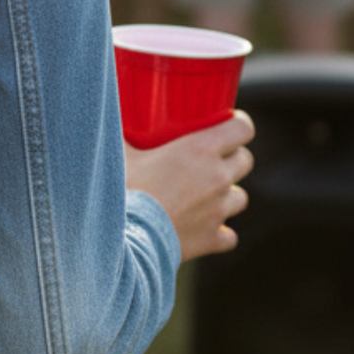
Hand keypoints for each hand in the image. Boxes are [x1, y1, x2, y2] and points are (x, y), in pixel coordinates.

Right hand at [125, 111, 254, 262]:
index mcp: (200, 150)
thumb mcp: (117, 151)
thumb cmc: (121, 188)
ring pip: (240, 198)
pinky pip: (229, 236)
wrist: (120, 238)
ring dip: (226, 195)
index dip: (237, 124)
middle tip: (209, 159)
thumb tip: (108, 113)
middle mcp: (217, 178)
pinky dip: (218, 232)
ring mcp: (218, 211)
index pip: (242, 128)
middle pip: (245, 160)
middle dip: (232, 158)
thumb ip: (120, 131)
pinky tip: (201, 229)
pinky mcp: (211, 239)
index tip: (225, 124)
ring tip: (204, 196)